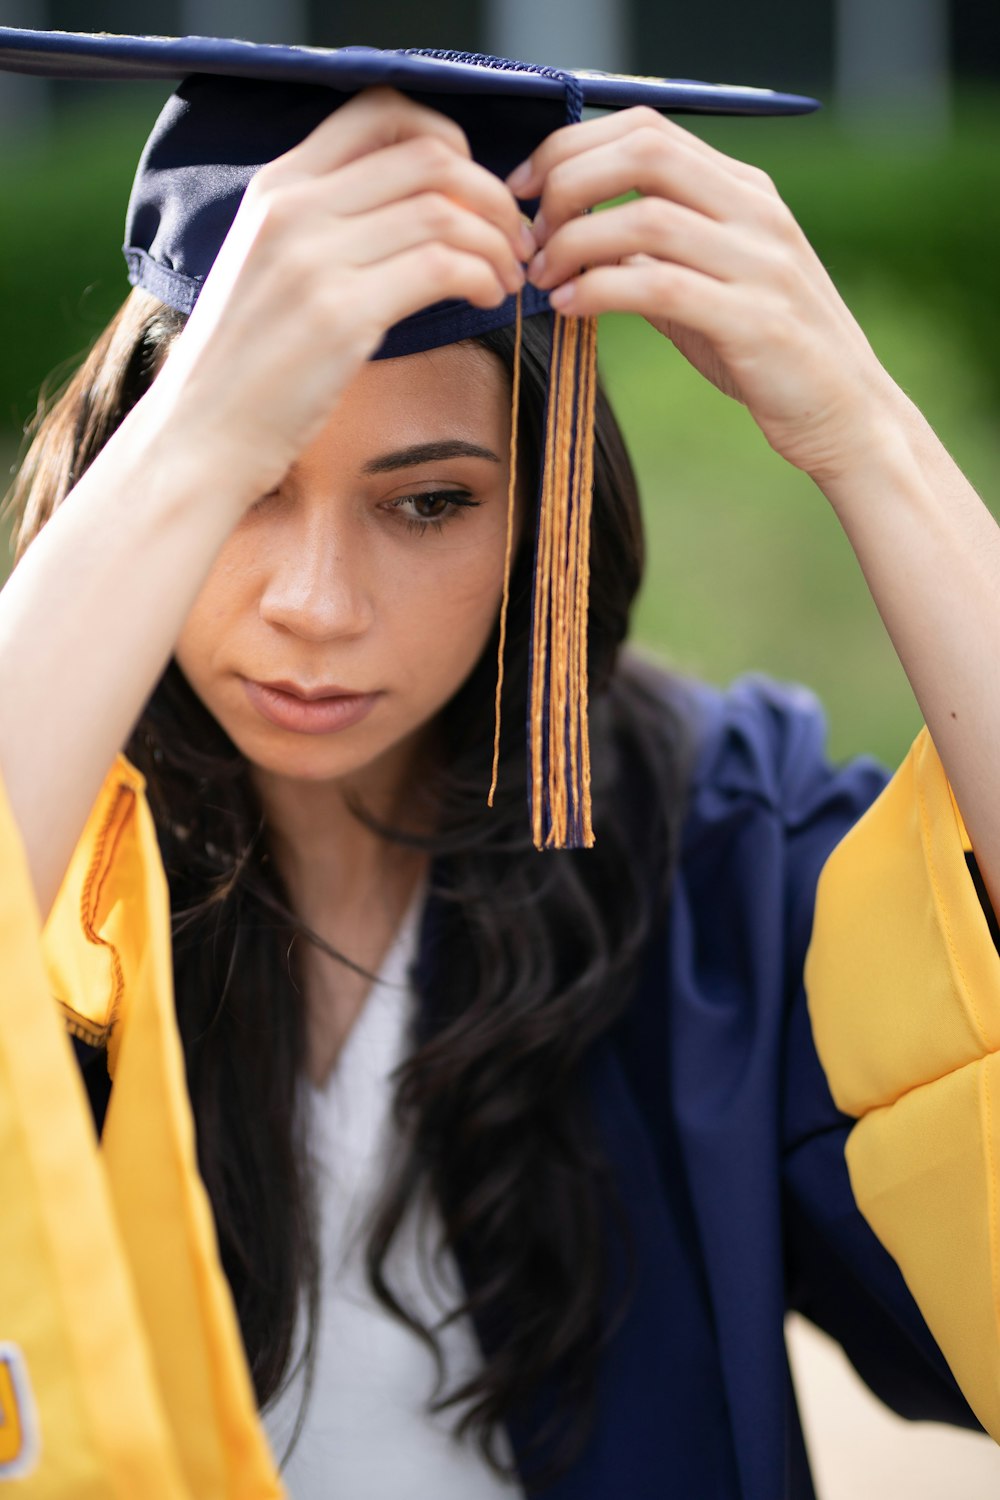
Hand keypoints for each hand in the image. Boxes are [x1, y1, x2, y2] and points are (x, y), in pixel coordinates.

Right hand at [151, 88, 531, 509]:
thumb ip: (325, 225)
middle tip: (512, 236)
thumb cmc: (247, 363)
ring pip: (444, 212)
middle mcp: (294, 208)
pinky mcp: (340, 314)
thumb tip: (415, 209)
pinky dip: (482, 276)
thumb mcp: (269, 266)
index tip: (470, 186)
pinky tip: (488, 298)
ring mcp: (315, 258)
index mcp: (277, 186)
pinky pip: (441, 267)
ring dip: (495, 242)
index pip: (380, 111)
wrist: (201, 432)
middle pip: (428, 156)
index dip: (447, 138)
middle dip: (490, 193)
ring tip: (506, 276)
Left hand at [511, 108, 896, 483]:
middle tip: (531, 233)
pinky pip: (660, 286)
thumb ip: (651, 255)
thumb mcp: (706, 286)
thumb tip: (573, 237)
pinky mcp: (754, 320)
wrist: (845, 412)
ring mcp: (759, 263)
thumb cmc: (765, 352)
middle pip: (644, 153)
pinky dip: (601, 291)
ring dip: (575, 244)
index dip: (572, 148)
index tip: (525, 189)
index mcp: (744, 189)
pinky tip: (570, 308)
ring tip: (545, 277)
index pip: (646, 129)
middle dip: (567, 183)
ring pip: (646, 218)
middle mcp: (755, 211)